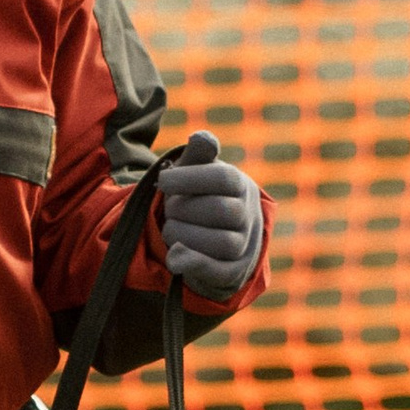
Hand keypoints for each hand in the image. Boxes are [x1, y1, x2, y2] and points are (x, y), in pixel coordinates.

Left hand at [157, 129, 263, 298]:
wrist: (216, 231)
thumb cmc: (199, 193)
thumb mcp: (196, 170)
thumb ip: (198, 153)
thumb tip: (202, 138)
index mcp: (239, 184)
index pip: (222, 178)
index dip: (189, 179)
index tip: (162, 181)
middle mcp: (247, 215)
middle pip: (220, 211)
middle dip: (184, 209)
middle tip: (170, 208)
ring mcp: (243, 245)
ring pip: (220, 243)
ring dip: (184, 235)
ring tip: (171, 228)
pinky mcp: (231, 271)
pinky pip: (218, 271)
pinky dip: (194, 264)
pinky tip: (174, 256)